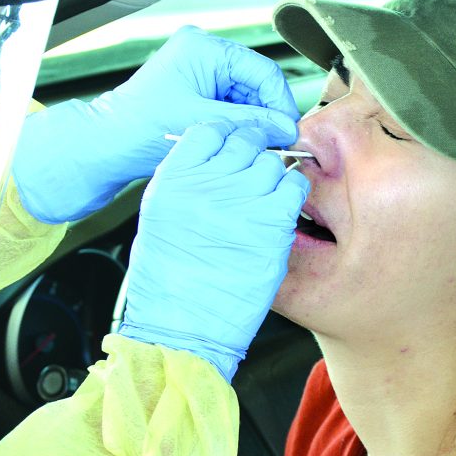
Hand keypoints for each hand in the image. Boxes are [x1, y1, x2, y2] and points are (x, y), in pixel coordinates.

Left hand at [13, 26, 299, 223]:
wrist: (105, 145)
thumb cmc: (138, 129)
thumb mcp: (201, 124)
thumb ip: (248, 123)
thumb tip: (286, 127)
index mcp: (203, 47)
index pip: (261, 71)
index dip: (279, 103)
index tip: (288, 132)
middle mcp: (202, 51)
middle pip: (255, 83)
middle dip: (265, 114)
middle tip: (276, 145)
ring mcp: (198, 68)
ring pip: (244, 96)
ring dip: (251, 122)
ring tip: (255, 148)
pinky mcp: (194, 88)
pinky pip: (228, 104)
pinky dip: (236, 124)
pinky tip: (236, 144)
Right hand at [117, 120, 309, 382]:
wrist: (182, 325)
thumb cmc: (167, 278)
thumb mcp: (161, 216)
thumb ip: (188, 180)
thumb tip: (218, 157)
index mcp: (174, 177)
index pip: (210, 130)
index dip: (226, 138)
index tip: (231, 151)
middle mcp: (208, 182)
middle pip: (244, 142)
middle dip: (251, 155)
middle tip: (250, 179)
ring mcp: (242, 201)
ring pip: (272, 164)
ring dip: (272, 178)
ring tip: (261, 204)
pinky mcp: (272, 224)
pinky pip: (294, 188)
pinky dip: (291, 195)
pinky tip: (278, 214)